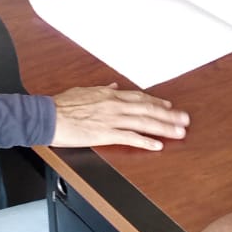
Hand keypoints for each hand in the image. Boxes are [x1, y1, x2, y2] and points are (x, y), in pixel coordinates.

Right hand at [51, 85, 189, 150]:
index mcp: (109, 95)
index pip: (139, 97)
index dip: (156, 102)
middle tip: (185, 119)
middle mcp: (114, 105)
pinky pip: (130, 137)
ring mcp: (111, 119)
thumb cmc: (61, 105)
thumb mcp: (83, 91)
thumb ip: (100, 90)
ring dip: (164, 127)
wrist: (47, 115)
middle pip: (147, 109)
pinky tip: (157, 145)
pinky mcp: (105, 134)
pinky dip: (145, 141)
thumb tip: (112, 86)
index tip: (169, 106)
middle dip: (169, 115)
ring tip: (179, 132)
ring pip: (144, 122)